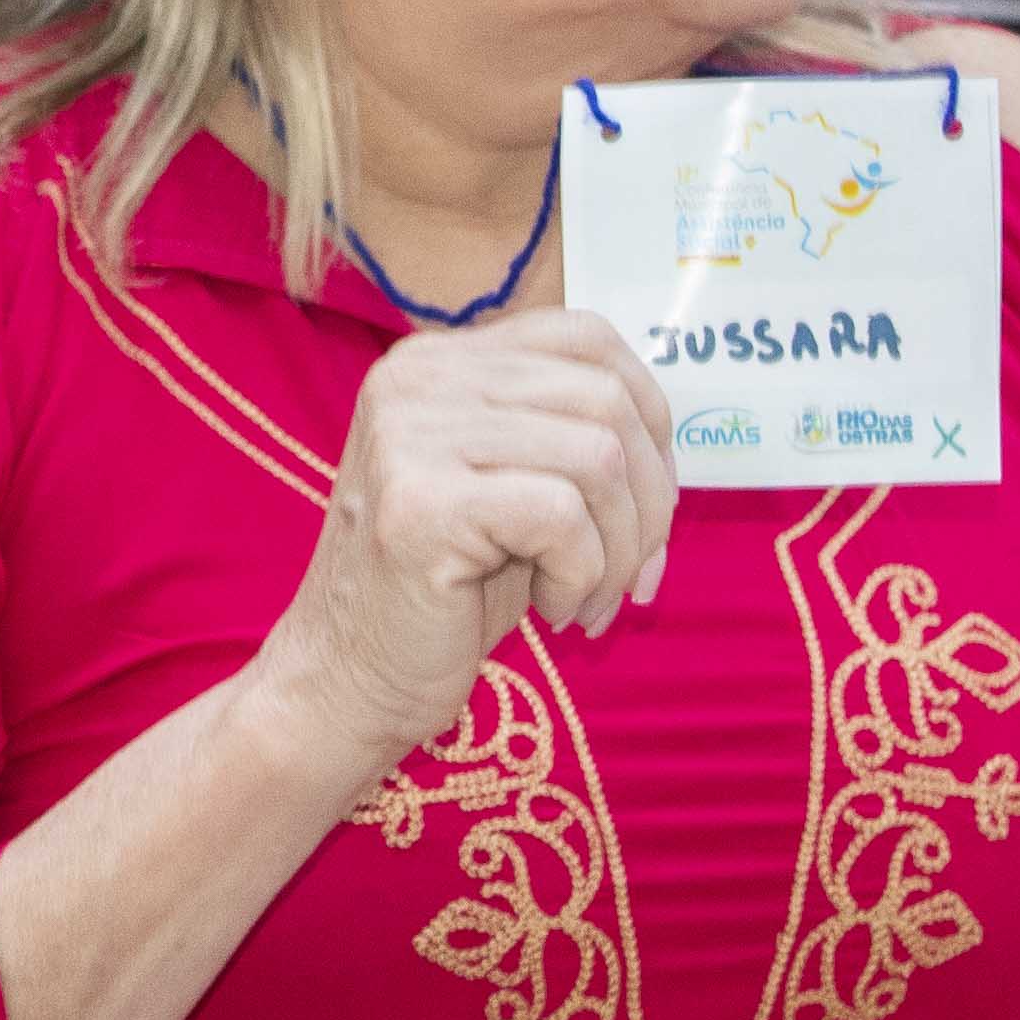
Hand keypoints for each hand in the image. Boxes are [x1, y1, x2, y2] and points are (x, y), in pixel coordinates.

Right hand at [242, 310, 679, 777]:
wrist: (349, 681)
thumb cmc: (446, 594)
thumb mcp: (512, 487)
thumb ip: (569, 436)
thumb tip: (671, 440)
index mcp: (439, 360)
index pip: (588, 338)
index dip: (650, 417)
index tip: (651, 504)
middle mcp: (418, 378)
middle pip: (605, 398)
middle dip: (651, 500)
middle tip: (636, 575)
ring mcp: (411, 434)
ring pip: (598, 458)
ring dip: (619, 549)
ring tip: (589, 600)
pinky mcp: (420, 503)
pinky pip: (563, 516)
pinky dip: (584, 576)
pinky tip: (553, 612)